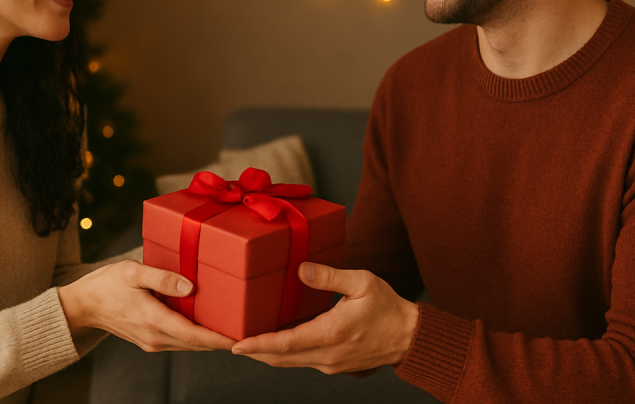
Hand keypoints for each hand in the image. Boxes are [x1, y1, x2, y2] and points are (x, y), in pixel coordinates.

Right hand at [57, 260, 235, 351]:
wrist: (83, 305)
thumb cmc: (107, 284)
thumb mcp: (134, 272)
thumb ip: (163, 278)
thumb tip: (190, 285)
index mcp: (153, 320)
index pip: (195, 335)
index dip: (220, 339)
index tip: (242, 339)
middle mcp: (155, 337)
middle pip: (197, 344)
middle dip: (222, 340)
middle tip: (248, 332)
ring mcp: (152, 342)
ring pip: (189, 344)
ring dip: (210, 339)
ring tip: (235, 329)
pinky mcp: (150, 341)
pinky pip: (180, 341)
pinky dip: (196, 337)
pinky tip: (208, 325)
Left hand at [231, 263, 418, 373]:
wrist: (408, 337)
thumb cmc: (387, 307)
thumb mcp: (362, 282)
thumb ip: (329, 276)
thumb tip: (301, 268)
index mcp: (331, 334)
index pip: (286, 344)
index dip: (258, 345)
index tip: (236, 344)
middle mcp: (326, 355)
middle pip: (280, 358)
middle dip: (251, 352)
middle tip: (226, 342)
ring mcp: (329, 364)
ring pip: (288, 363)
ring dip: (264, 354)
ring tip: (242, 342)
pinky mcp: (332, 365)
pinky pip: (300, 361)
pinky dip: (281, 354)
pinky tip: (271, 342)